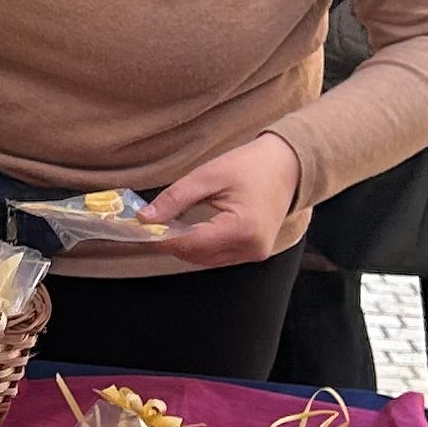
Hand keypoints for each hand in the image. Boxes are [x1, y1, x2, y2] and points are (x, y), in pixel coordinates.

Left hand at [148, 131, 303, 267]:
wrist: (289, 165)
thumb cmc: (251, 165)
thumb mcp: (208, 175)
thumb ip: (175, 199)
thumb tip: (145, 219)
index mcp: (242, 229)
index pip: (190, 244)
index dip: (161, 239)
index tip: (138, 230)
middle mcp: (250, 248)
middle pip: (196, 256)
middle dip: (170, 243)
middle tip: (148, 226)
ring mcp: (255, 254)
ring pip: (206, 260)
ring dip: (184, 246)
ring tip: (165, 227)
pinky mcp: (255, 252)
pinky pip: (218, 257)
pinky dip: (200, 247)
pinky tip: (188, 231)